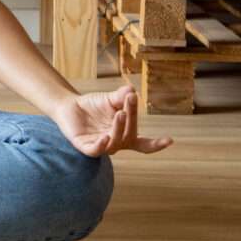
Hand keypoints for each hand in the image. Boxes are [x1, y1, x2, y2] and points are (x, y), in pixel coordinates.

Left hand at [51, 86, 172, 156]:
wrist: (70, 106)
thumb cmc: (94, 105)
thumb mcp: (110, 99)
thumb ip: (121, 96)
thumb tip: (132, 90)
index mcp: (126, 135)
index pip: (144, 144)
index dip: (157, 145)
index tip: (170, 140)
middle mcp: (116, 144)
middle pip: (130, 137)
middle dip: (132, 120)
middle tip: (130, 101)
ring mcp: (101, 146)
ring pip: (114, 143)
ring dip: (119, 129)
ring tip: (120, 113)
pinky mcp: (85, 147)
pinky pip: (95, 150)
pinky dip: (101, 145)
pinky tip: (105, 137)